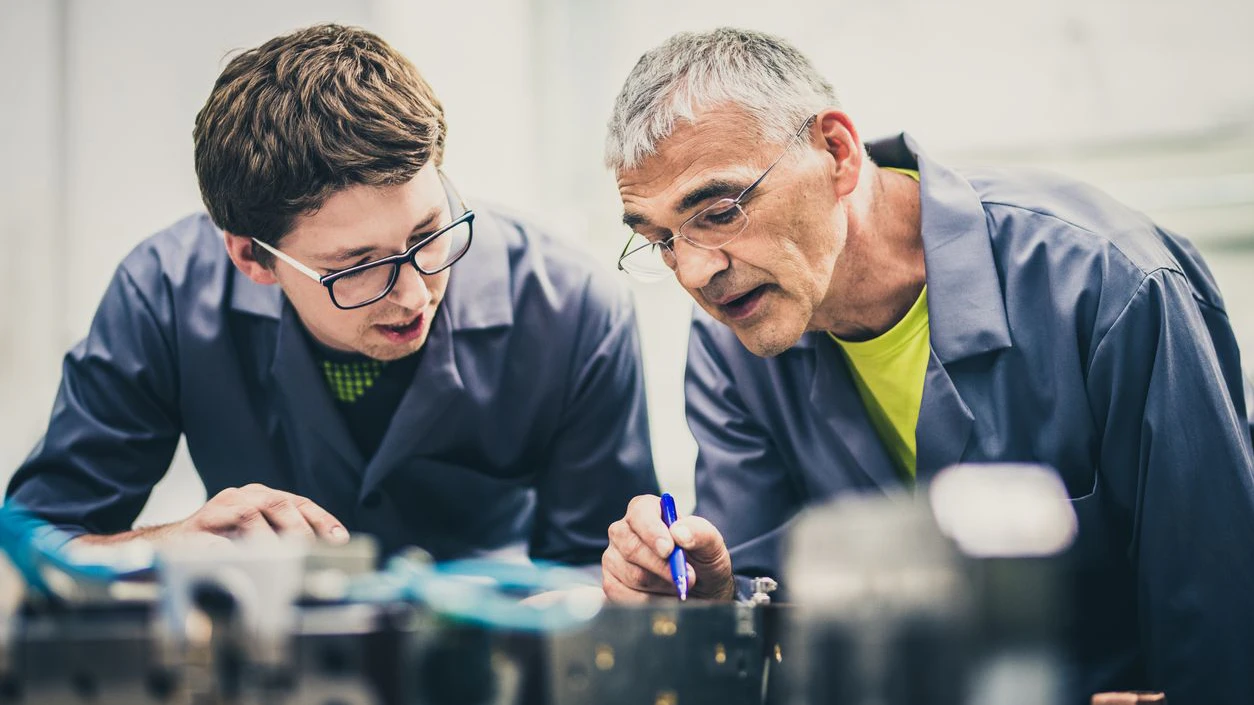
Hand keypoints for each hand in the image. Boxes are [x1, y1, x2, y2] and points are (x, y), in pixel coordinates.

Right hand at [171, 483, 348, 543]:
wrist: (169, 548)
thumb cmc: (220, 542)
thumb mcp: (258, 537)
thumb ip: (285, 540)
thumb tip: (323, 559)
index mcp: (260, 497)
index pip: (298, 502)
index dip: (321, 520)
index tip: (339, 539)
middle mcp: (240, 497)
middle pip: (278, 504)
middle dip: (300, 530)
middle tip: (313, 554)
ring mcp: (217, 511)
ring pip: (250, 515)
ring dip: (271, 540)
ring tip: (286, 560)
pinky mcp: (194, 531)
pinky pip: (219, 541)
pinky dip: (236, 552)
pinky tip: (250, 566)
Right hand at [602, 494, 734, 602]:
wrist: (700, 592)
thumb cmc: (702, 562)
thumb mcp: (712, 545)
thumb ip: (700, 533)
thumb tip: (679, 532)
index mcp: (646, 510)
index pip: (641, 514)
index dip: (653, 532)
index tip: (669, 549)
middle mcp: (623, 530)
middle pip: (632, 547)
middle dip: (662, 566)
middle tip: (687, 577)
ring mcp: (613, 557)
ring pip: (632, 575)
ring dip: (662, 586)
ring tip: (678, 585)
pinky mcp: (611, 583)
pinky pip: (623, 595)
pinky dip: (649, 601)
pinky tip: (663, 596)